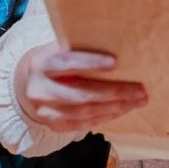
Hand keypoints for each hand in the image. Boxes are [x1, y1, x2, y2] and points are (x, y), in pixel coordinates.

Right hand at [15, 42, 146, 132]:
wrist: (28, 82)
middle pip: (80, 94)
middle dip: (114, 93)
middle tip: (140, 90)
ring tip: (138, 101)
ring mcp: (44, 111)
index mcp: (42, 63)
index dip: (91, 63)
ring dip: (115, 107)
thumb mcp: (61, 47)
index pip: (67, 63)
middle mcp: (39, 89)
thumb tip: (120, 43)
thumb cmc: (55, 59)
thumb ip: (81, 47)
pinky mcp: (52, 125)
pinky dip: (105, 117)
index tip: (116, 63)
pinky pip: (83, 124)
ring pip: (84, 112)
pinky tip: (123, 110)